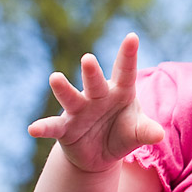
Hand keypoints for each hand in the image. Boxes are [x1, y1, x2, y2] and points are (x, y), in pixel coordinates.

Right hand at [28, 33, 163, 172]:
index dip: (128, 55)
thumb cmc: (122, 132)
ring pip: (70, 98)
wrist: (100, 153)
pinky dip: (43, 127)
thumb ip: (146, 131)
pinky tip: (33, 129)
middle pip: (95, 82)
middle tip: (88, 59)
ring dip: (63, 89)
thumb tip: (158, 135)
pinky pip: (53, 126)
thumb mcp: (136, 133)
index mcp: (119, 92)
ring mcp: (79, 111)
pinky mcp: (64, 129)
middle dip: (91, 72)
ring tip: (55, 78)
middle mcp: (97, 97)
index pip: (125, 72)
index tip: (132, 37)